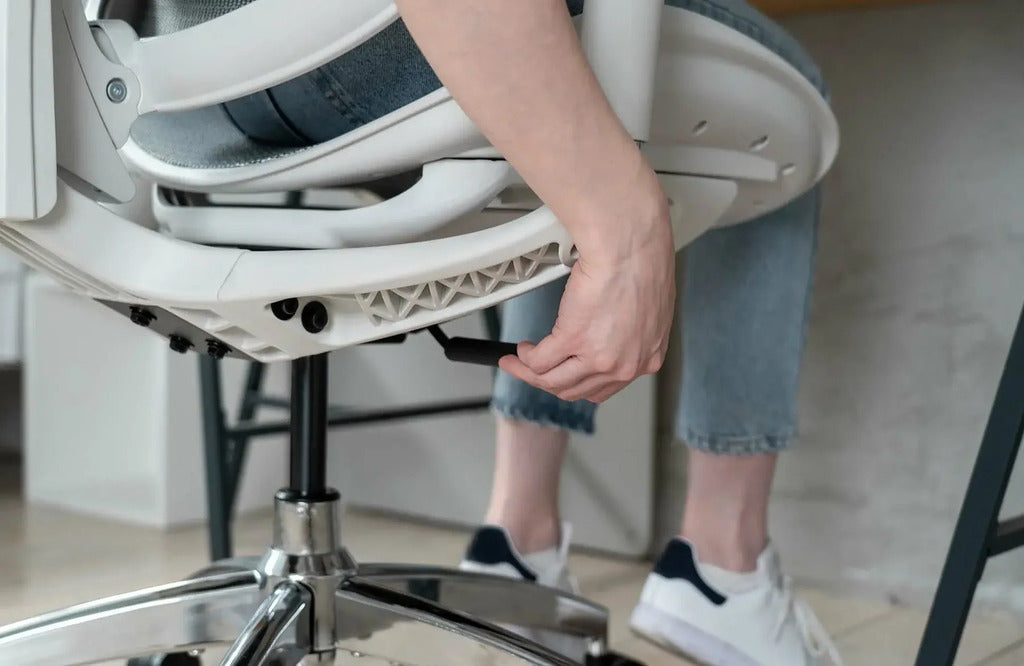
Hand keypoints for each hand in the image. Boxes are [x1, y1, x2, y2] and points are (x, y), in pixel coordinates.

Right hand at [499, 193, 676, 402]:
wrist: (632, 247)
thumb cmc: (646, 264)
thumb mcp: (651, 311)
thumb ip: (632, 333)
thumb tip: (612, 335)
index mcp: (646, 360)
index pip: (603, 388)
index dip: (576, 383)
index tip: (563, 373)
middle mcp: (623, 366)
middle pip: (575, 390)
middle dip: (548, 383)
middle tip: (531, 372)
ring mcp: (598, 357)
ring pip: (552, 381)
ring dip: (529, 374)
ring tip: (517, 363)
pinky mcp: (573, 339)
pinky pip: (540, 360)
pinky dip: (526, 357)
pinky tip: (523, 348)